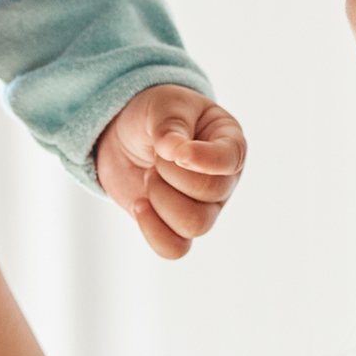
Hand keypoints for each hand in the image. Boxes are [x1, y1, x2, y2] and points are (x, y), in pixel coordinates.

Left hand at [96, 84, 245, 258]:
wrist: (125, 135)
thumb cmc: (155, 115)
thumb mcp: (162, 106)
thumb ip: (171, 125)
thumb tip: (175, 151)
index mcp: (229, 144)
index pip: (231, 161)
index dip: (204, 160)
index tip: (176, 152)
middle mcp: (223, 181)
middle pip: (210, 193)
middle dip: (172, 173)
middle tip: (156, 156)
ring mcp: (203, 208)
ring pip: (195, 225)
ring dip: (161, 199)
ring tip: (148, 176)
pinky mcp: (176, 227)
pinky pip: (175, 249)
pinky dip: (153, 231)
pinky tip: (139, 204)